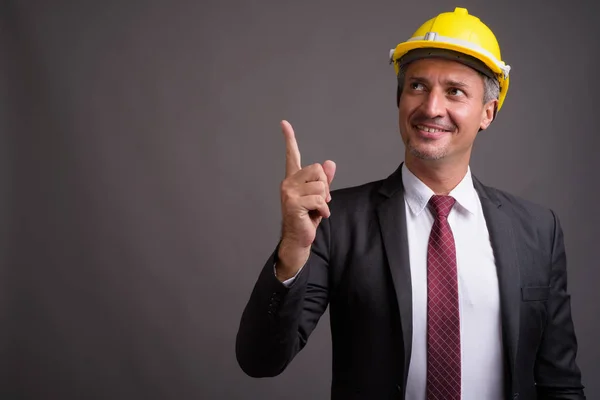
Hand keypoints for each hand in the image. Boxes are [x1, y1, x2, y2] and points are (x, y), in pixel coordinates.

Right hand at [276, 120, 335, 279]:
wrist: (299, 238)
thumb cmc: (307, 218)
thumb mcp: (319, 196)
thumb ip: (324, 180)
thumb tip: (330, 163)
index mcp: (293, 179)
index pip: (292, 155)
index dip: (289, 138)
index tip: (284, 123)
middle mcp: (288, 182)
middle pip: (317, 170)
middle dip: (325, 185)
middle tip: (320, 200)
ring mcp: (289, 192)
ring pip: (321, 186)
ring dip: (325, 200)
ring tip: (317, 209)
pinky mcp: (293, 203)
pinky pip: (319, 199)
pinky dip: (324, 209)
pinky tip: (318, 216)